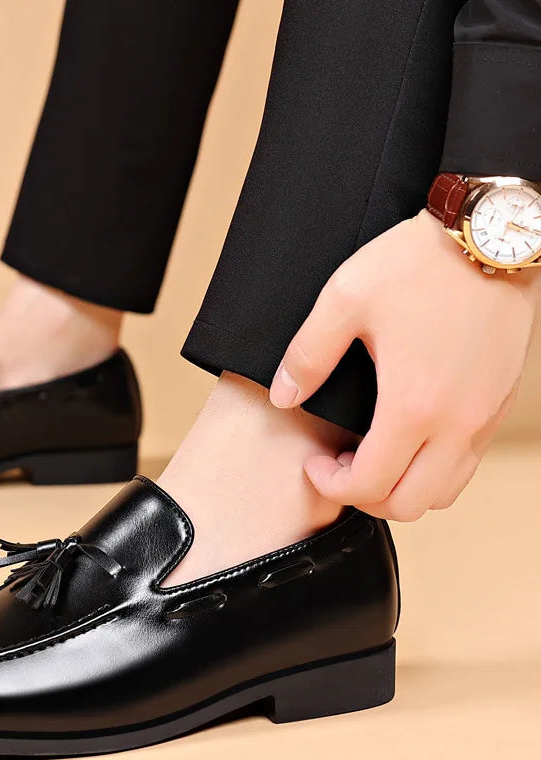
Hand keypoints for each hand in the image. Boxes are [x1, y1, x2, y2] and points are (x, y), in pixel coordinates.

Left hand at [270, 210, 539, 520]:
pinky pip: (467, 463)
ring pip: (444, 491)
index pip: (370, 485)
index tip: (314, 463)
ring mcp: (485, 417)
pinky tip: (407, 436)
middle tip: (339, 465)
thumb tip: (281, 397)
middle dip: (365, 497)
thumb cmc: (417, 262)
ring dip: (403, 488)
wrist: (490, 233)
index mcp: (413, 405)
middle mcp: (458, 423)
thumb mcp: (346, 299)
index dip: (331, 484)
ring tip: (372, 454)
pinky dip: (433, 470)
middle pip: (410, 504)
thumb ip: (307, 355)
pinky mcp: (500, 403)